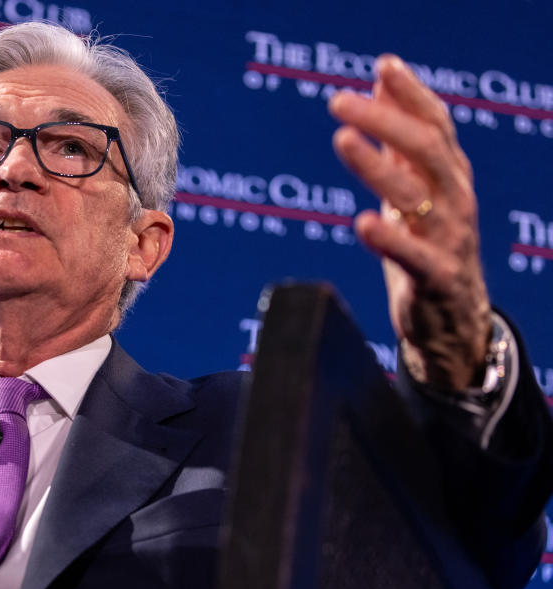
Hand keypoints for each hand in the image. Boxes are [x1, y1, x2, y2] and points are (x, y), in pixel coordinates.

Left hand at [329, 55, 490, 390]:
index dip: (412, 94)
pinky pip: (414, 256)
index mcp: (449, 176)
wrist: (451, 318)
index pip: (435, 125)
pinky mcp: (435, 278)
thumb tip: (381, 85)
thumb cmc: (426, 245)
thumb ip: (400, 143)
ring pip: (417, 196)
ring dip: (377, 167)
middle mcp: (455, 199)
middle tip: (339, 102)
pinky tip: (362, 222)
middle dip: (385, 120)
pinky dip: (389, 239)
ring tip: (343, 140)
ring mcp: (448, 238)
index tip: (383, 66)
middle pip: (427, 150)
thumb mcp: (415, 189)